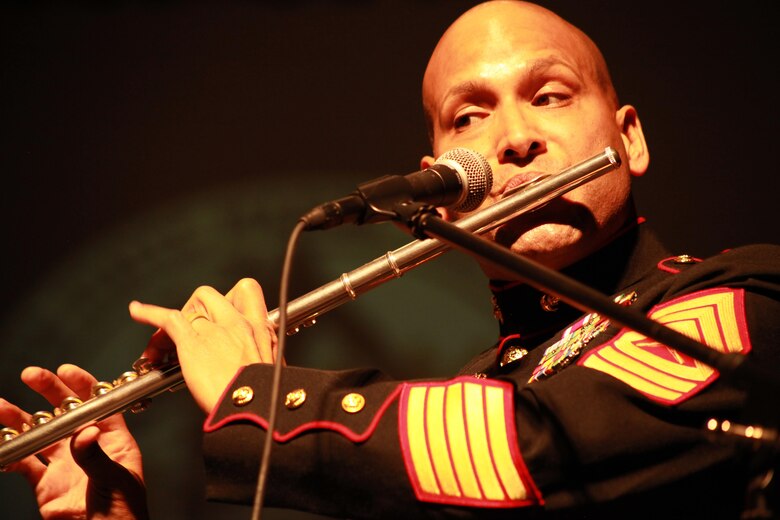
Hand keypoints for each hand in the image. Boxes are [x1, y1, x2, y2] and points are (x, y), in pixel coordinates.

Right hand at [0, 364, 147, 519]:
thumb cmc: (126, 515)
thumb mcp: (116, 482)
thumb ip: (97, 457)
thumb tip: (85, 432)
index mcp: (114, 441)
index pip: (99, 404)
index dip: (83, 385)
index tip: (65, 370)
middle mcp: (89, 448)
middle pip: (67, 412)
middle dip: (49, 391)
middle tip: (31, 374)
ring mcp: (66, 465)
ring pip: (41, 435)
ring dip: (20, 420)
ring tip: (1, 408)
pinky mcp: (47, 486)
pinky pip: (24, 465)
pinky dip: (10, 454)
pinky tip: (1, 444)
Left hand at [129, 277, 278, 413]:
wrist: (256, 410)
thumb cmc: (267, 399)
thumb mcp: (274, 371)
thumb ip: (262, 359)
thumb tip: (255, 365)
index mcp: (261, 328)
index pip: (246, 291)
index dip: (228, 299)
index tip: (218, 314)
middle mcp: (238, 322)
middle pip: (209, 296)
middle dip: (194, 311)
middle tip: (189, 336)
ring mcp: (215, 330)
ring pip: (188, 309)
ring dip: (173, 323)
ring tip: (162, 347)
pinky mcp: (194, 343)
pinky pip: (168, 319)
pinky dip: (149, 314)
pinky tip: (137, 311)